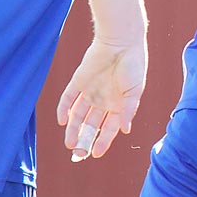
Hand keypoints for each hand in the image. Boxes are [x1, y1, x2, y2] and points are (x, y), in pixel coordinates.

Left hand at [57, 38, 147, 160]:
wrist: (122, 41)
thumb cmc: (133, 65)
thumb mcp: (134, 90)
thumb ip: (128, 110)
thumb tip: (125, 130)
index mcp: (119, 105)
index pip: (109, 128)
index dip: (103, 141)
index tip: (96, 154)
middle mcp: (103, 100)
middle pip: (92, 125)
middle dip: (86, 140)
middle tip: (79, 154)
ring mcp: (90, 91)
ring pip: (78, 115)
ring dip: (73, 129)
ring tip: (69, 144)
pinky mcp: (78, 81)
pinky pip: (68, 98)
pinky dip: (63, 109)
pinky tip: (61, 121)